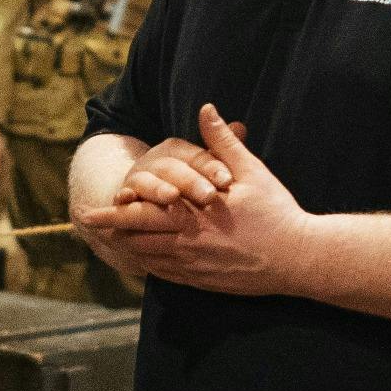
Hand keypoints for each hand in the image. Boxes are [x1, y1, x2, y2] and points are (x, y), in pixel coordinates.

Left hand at [90, 105, 313, 295]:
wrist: (300, 258)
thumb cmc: (276, 212)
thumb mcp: (251, 171)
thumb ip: (222, 142)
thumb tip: (206, 108)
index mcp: (194, 215)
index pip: (142, 213)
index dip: (114, 211)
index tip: (91, 208)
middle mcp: (188, 244)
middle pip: (137, 239)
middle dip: (112, 230)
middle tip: (90, 224)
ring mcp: (195, 267)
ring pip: (149, 259)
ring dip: (130, 248)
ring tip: (113, 238)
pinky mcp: (205, 282)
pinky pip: (167, 276)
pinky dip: (151, 265)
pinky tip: (146, 258)